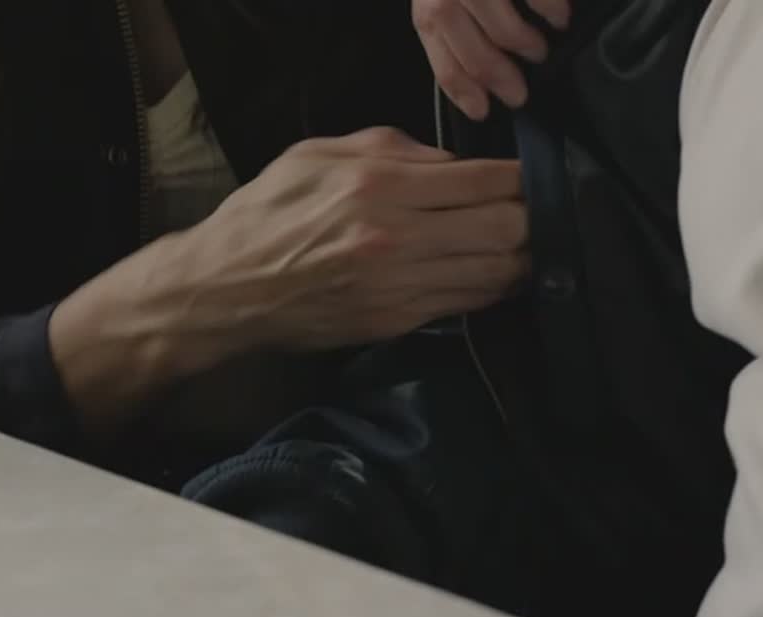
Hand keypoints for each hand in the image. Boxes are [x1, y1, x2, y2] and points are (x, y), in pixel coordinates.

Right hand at [157, 127, 528, 351]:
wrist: (224, 290)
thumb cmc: (265, 215)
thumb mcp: (315, 155)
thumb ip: (389, 147)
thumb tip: (450, 163)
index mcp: (377, 186)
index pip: (482, 180)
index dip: (521, 177)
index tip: (533, 176)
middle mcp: (395, 237)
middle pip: (504, 228)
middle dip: (533, 218)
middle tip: (539, 211)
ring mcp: (398, 286)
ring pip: (495, 273)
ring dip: (522, 258)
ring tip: (528, 245)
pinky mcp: (395, 322)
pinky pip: (465, 303)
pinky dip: (491, 288)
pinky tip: (497, 274)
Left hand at [413, 0, 570, 119]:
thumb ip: (456, 27)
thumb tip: (479, 84)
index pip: (434, 40)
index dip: (458, 84)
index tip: (483, 111)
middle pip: (459, 32)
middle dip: (491, 71)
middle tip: (519, 94)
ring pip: (492, 12)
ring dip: (519, 42)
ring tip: (538, 54)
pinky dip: (547, 8)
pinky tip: (559, 20)